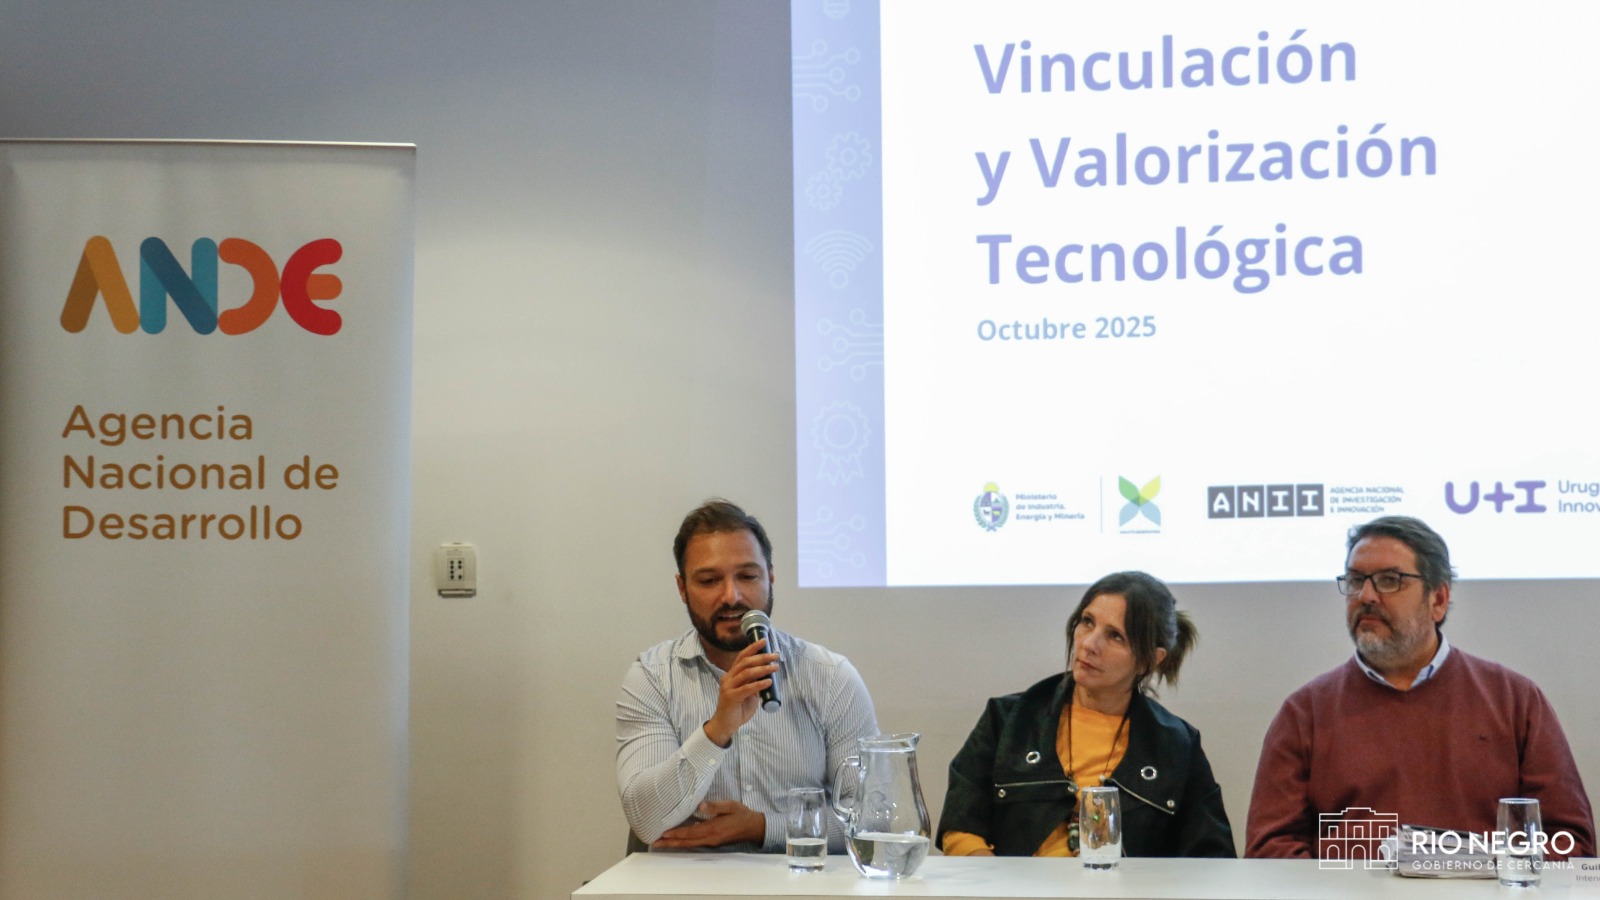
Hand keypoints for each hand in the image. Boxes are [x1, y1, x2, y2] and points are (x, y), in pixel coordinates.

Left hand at [652, 800, 766, 849]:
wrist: (754, 827)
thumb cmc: (742, 814)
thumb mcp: (730, 806)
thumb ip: (715, 806)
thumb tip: (700, 805)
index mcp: (713, 829)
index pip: (691, 832)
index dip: (677, 833)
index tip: (664, 833)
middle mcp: (710, 838)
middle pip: (686, 842)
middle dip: (670, 842)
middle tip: (655, 843)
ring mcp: (711, 842)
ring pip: (689, 844)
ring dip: (675, 844)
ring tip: (662, 843)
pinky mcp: (712, 841)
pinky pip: (695, 843)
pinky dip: (684, 842)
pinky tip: (677, 839)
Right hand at [702, 638, 778, 746]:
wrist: (725, 724)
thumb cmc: (737, 708)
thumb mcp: (748, 693)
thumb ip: (754, 683)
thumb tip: (767, 675)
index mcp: (731, 675)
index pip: (742, 657)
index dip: (752, 648)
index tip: (764, 641)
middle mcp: (728, 678)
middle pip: (745, 662)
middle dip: (761, 657)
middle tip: (774, 656)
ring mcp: (728, 687)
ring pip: (747, 673)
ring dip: (763, 669)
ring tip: (775, 667)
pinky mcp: (731, 697)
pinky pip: (747, 688)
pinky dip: (759, 684)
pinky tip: (768, 682)